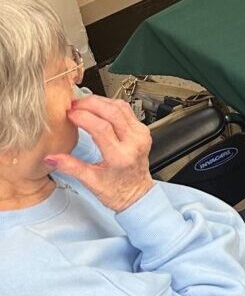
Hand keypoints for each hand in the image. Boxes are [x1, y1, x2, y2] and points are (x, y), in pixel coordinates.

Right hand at [45, 95, 153, 212]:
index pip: (102, 128)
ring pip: (122, 107)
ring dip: (101, 102)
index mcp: (120, 156)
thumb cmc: (117, 190)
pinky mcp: (142, 130)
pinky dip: (110, 105)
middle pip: (113, 112)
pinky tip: (98, 107)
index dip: (84, 117)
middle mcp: (134, 142)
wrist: (137, 193)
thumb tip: (51, 158)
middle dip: (91, 103)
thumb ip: (70, 167)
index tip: (70, 114)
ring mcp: (141, 134)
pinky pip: (127, 110)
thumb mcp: (90, 181)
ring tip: (82, 104)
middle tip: (73, 104)